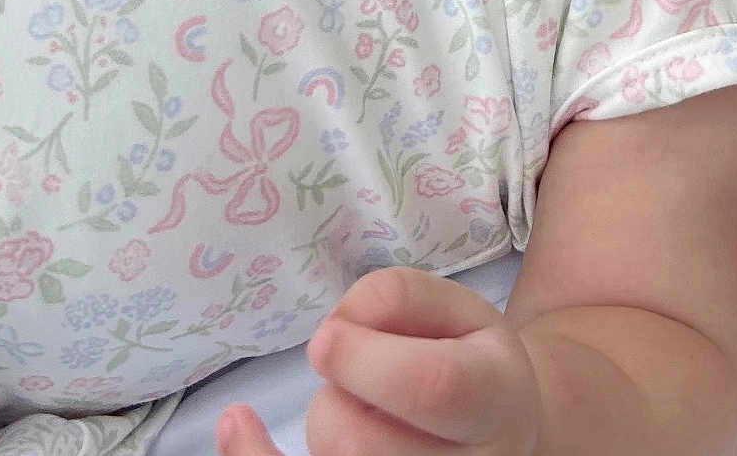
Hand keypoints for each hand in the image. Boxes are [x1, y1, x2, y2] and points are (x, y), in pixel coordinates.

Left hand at [236, 267, 542, 455]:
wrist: (500, 429)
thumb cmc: (469, 359)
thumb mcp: (456, 305)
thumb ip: (398, 296)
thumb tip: (335, 330)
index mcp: (495, 398)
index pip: (433, 388)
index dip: (366, 361)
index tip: (325, 335)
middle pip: (361, 440)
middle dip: (338, 389)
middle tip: (363, 368)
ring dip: (327, 420)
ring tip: (368, 406)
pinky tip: (236, 424)